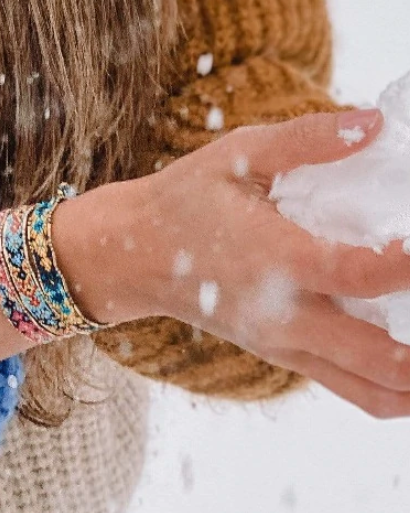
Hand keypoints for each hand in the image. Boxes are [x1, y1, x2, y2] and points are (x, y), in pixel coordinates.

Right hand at [53, 108, 409, 418]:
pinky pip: (356, 390)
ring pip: (378, 388)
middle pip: (385, 356)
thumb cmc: (184, 198)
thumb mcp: (236, 154)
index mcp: (273, 258)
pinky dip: (396, 383)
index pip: (360, 273)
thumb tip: (374, 122)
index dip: (409, 262)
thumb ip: (305, 139)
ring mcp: (285, 343)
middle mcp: (283, 314)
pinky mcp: (284, 355)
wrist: (130, 255)